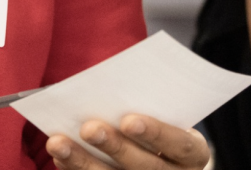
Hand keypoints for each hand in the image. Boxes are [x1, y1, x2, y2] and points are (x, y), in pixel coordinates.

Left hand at [46, 114, 209, 169]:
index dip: (156, 133)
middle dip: (115, 147)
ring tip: (57, 143)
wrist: (166, 157)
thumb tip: (105, 89)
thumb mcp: (166, 115)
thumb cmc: (161, 125)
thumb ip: (146, 106)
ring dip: (84, 162)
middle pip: (146, 167)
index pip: (179, 145)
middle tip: (88, 128)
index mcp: (193, 154)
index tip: (129, 120)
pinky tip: (61, 158)